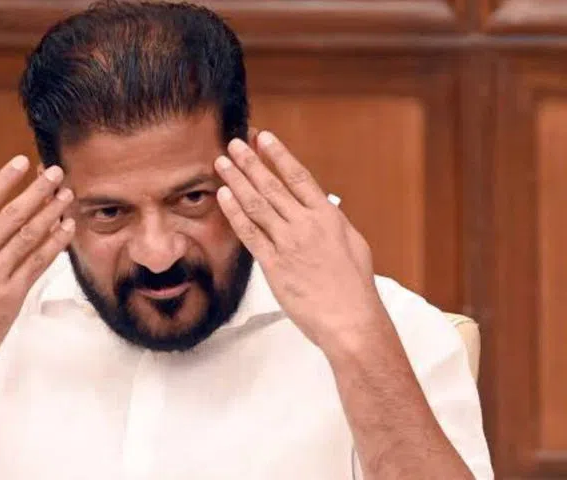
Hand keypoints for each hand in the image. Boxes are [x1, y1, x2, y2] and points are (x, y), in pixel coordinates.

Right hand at [0, 155, 74, 395]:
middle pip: (13, 215)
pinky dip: (54, 244)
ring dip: (51, 213)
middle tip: (56, 171)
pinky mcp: (13, 297)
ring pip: (30, 237)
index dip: (4, 180)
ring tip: (66, 195)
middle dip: (37, 191)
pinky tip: (66, 228)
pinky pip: (38, 264)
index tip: (21, 163)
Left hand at [214, 131, 386, 353]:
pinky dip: (235, 212)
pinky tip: (223, 197)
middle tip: (233, 143)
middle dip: (250, 161)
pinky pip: (249, 233)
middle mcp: (306, 225)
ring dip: (237, 181)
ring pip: (257, 204)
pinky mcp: (273, 264)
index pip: (299, 176)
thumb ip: (332, 222)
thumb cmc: (354, 286)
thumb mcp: (352, 244)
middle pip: (272, 185)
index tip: (263, 137)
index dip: (278, 155)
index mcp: (327, 217)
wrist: (349, 319)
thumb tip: (321, 207)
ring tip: (222, 163)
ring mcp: (288, 243)